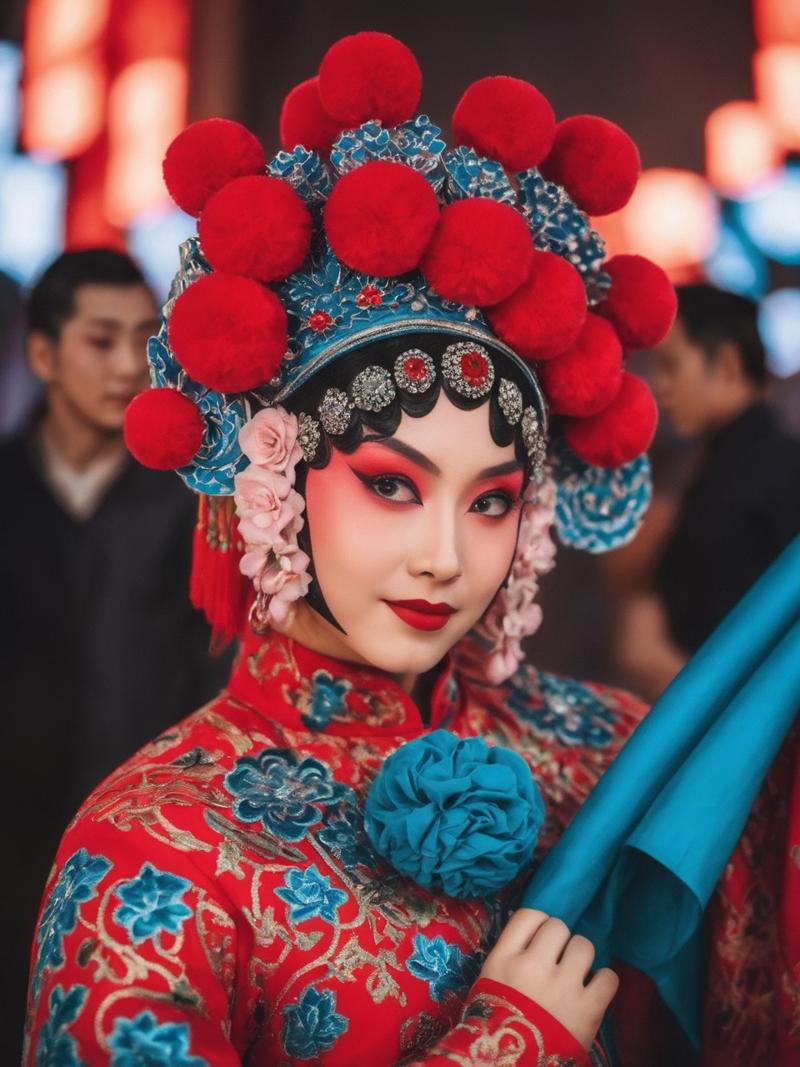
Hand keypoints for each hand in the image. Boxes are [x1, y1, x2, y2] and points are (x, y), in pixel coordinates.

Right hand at [479, 909, 618, 1049]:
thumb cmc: (494, 1026)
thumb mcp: (489, 982)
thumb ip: (509, 955)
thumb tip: (533, 935)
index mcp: (504, 959)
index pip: (529, 915)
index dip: (539, 924)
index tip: (540, 939)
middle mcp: (533, 966)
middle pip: (558, 927)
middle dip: (559, 943)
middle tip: (556, 962)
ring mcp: (562, 986)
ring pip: (584, 946)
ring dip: (580, 959)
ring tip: (574, 977)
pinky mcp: (587, 1010)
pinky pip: (608, 977)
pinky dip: (603, 982)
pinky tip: (593, 992)